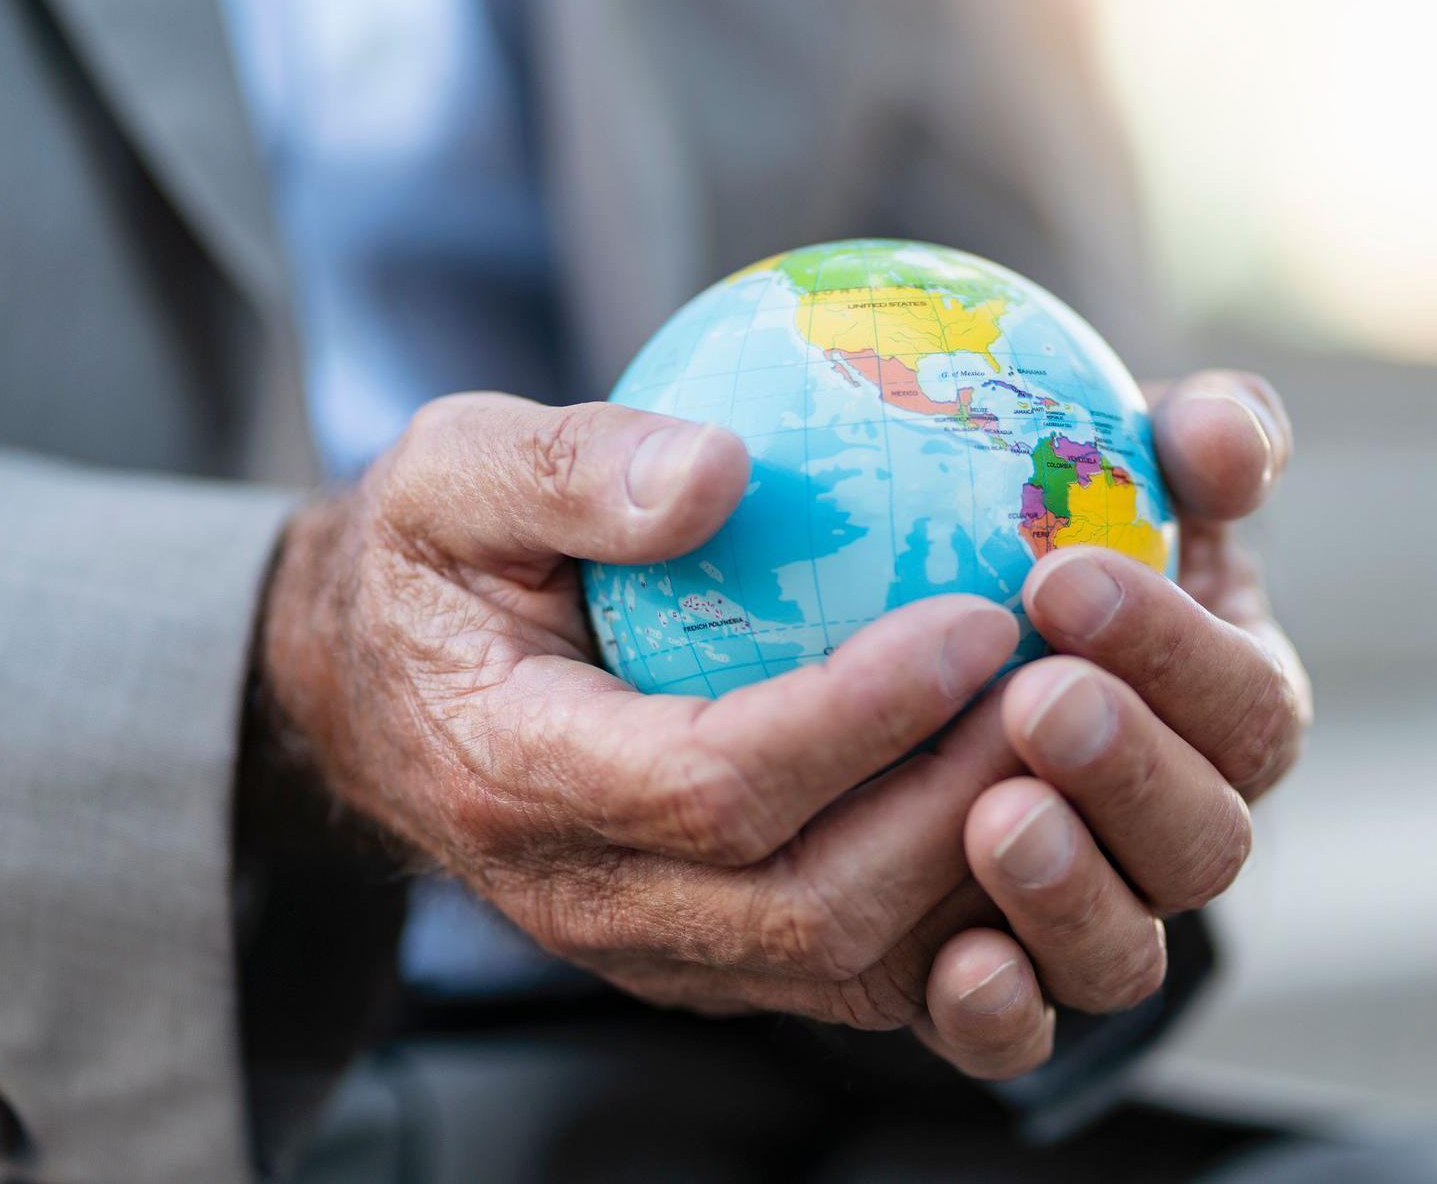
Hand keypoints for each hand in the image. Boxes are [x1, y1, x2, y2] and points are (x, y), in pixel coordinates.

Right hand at [256, 392, 1037, 1036]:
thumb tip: (721, 470)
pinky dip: (952, 905)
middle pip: (807, 906)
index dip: (859, 716)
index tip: (977, 617)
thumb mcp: (452, 474)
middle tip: (1061, 693)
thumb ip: (571, 468)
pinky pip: (852, 968)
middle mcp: (587, 896)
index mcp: (516, 776)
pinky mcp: (707, 962)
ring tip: (1065, 744)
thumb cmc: (427, 564)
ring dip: (974, 870)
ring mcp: (651, 950)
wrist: (371, 699)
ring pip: (847, 963)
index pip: (714, 782)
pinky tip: (1023, 792)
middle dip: (952, 812)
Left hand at [913, 370, 1312, 1078]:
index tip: (1063, 576)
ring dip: (1071, 892)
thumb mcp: (1120, 459)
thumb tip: (1228, 439)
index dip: (1177, 650)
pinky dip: (1002, 1013)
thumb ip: (1195, 434)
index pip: (1247, 701)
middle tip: (1037, 699)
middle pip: (1203, 844)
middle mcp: (1176, 830)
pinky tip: (956, 963)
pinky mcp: (997, 986)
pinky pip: (1016, 1036)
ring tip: (996, 818)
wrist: (911, 636)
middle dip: (1130, 771)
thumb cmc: (1042, 523)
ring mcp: (1092, 920)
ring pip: (1123, 956)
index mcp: (1228, 707)